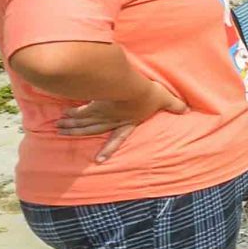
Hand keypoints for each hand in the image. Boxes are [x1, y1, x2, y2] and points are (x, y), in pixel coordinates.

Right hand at [60, 84, 184, 158]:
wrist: (131, 88)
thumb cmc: (148, 95)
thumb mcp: (164, 99)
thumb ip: (174, 105)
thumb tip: (187, 110)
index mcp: (127, 122)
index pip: (117, 138)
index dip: (109, 149)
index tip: (98, 160)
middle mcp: (111, 120)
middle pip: (93, 129)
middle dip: (78, 132)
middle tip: (64, 134)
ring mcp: (101, 112)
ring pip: (84, 121)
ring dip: (72, 125)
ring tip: (59, 126)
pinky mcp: (95, 102)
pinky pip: (82, 109)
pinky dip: (73, 112)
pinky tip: (64, 112)